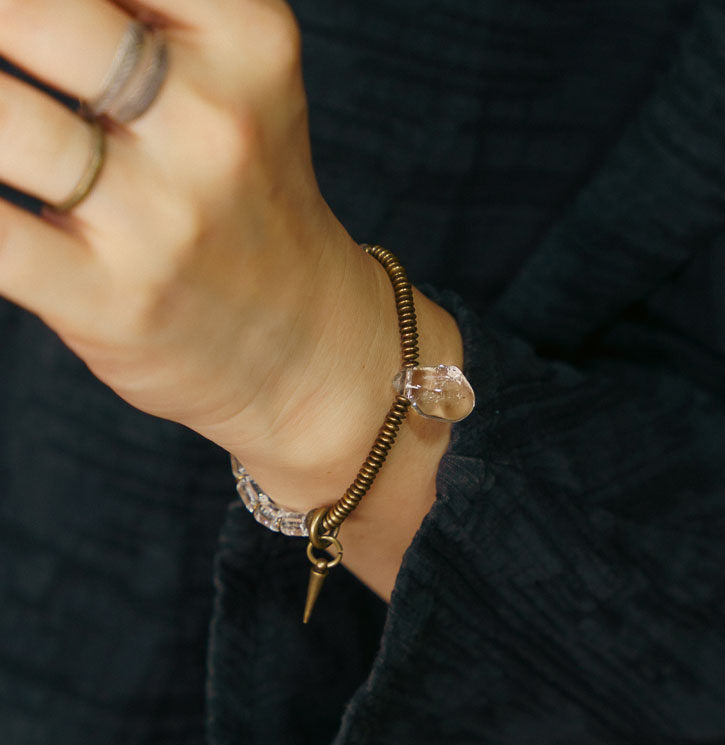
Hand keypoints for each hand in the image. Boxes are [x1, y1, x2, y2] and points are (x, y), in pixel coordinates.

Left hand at [0, 0, 462, 597]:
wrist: (303, 339)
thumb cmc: (251, 201)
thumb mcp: (244, 80)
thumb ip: (150, 14)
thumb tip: (31, 14)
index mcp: (251, 43)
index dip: (41, 0)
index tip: (35, 29)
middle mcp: (216, 124)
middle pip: (37, 14)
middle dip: (0, 28)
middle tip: (8, 57)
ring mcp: (167, 218)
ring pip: (3, 120)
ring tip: (4, 128)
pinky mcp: (116, 298)